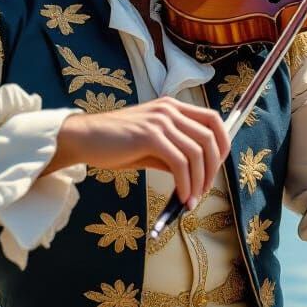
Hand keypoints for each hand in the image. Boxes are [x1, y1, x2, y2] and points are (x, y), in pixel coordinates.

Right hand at [46, 97, 230, 207]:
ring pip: (197, 153)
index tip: (218, 166)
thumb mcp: (151, 145)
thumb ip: (174, 154)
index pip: (213, 119)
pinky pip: (180, 163)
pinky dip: (185, 183)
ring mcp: (160, 121)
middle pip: (210, 137)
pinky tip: (181, 196)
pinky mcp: (150, 136)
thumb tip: (196, 175)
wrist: (83, 138)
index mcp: (172, 107)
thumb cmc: (115, 143)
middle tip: (205, 189)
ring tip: (191, 199)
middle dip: (213, 168)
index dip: (223, 143)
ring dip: (199, 181)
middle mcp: (170, 110)